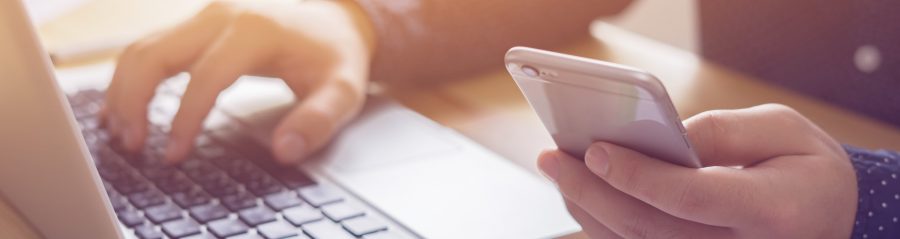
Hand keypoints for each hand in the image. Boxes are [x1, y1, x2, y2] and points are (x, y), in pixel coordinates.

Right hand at [102, 0, 375, 163]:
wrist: (336, 20)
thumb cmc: (335, 55)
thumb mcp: (342, 90)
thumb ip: (318, 120)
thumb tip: (285, 151)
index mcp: (255, 29)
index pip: (205, 77)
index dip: (185, 119)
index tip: (173, 155)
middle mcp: (222, 14)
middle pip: (155, 53)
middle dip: (133, 101)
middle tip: (132, 145)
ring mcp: (205, 15)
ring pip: (143, 48)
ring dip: (123, 91)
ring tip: (122, 134)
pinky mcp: (197, 24)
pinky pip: (151, 47)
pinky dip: (131, 77)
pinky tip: (121, 108)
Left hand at [538, 104, 857, 237]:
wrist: (822, 221)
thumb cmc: (804, 170)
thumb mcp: (786, 132)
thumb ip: (725, 131)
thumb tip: (662, 138)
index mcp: (773, 213)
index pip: (690, 199)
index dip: (638, 175)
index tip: (597, 150)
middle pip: (648, 227)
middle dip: (592, 190)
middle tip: (553, 157)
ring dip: (588, 209)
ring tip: (559, 170)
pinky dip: (602, 225)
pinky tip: (583, 195)